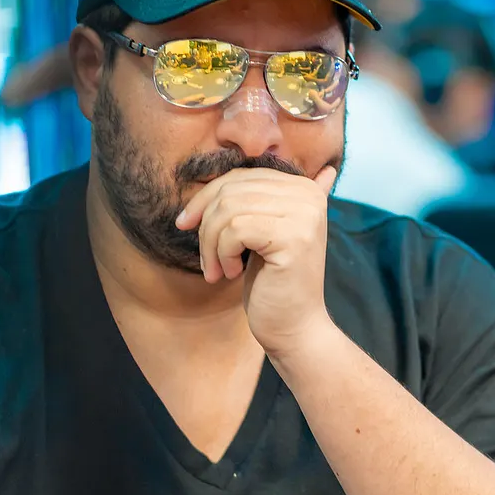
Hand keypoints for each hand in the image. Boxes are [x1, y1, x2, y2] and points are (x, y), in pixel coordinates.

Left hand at [175, 166, 339, 357]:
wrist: (294, 327)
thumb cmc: (272, 282)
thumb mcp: (260, 232)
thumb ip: (258, 199)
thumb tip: (237, 168)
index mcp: (304, 188)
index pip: (241, 175)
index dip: (206, 197)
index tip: (186, 224)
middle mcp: (308, 194)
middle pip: (231, 189)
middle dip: (205, 224)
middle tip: (206, 259)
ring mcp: (304, 214)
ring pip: (228, 209)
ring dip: (210, 244)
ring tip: (217, 269)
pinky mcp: (293, 237)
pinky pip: (234, 230)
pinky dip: (221, 254)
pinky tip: (230, 273)